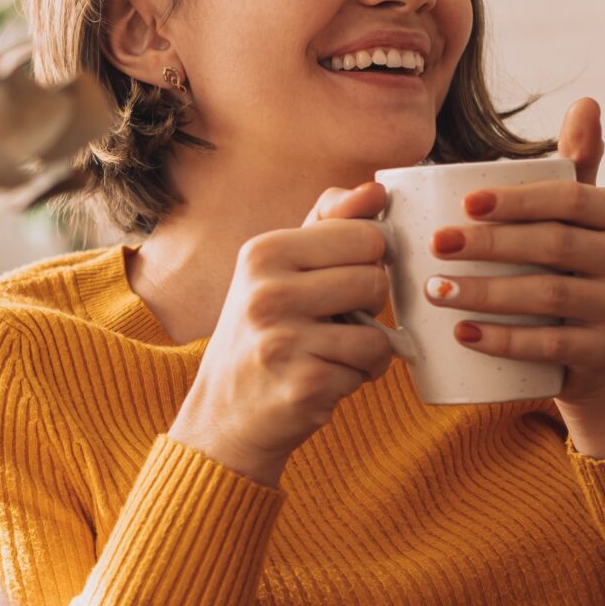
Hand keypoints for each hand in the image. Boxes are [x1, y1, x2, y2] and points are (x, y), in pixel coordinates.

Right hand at [167, 184, 398, 487]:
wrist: (226, 416)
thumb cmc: (262, 335)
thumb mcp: (278, 270)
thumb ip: (328, 224)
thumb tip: (376, 188)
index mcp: (263, 252)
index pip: (364, 235)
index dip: (366, 263)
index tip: (339, 283)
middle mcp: (267, 291)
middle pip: (376, 279)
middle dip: (368, 307)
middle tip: (332, 323)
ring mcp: (284, 339)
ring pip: (378, 330)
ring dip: (366, 348)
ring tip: (329, 353)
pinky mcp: (305, 384)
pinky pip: (370, 368)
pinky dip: (359, 378)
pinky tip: (324, 380)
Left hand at [426, 98, 604, 452]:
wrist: (590, 350)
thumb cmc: (566, 265)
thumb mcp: (574, 214)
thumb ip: (575, 163)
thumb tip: (587, 101)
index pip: (569, 198)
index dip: (517, 200)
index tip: (463, 204)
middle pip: (554, 245)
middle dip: (489, 244)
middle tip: (435, 246)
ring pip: (550, 296)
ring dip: (487, 292)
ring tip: (436, 290)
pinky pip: (552, 345)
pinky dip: (504, 340)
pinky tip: (463, 334)